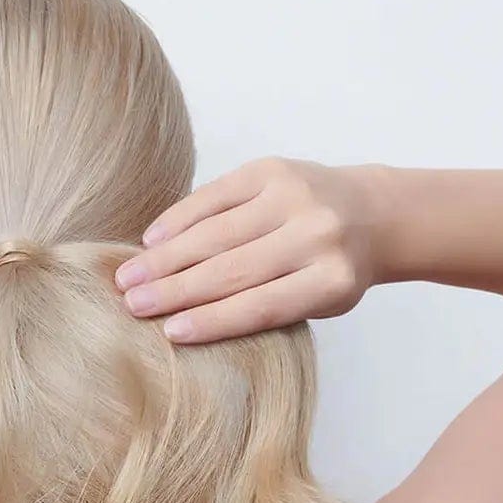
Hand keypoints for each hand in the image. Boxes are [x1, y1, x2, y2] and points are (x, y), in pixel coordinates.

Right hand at [115, 158, 384, 343]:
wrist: (373, 213)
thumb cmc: (332, 270)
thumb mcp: (317, 301)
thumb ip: (265, 306)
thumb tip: (185, 318)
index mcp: (332, 280)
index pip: (260, 306)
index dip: (211, 321)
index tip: (168, 333)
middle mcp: (317, 235)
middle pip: (231, 270)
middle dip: (174, 290)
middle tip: (132, 305)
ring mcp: (294, 196)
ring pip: (216, 233)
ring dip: (165, 257)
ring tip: (129, 277)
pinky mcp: (273, 169)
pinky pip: (215, 196)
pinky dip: (179, 219)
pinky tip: (152, 240)